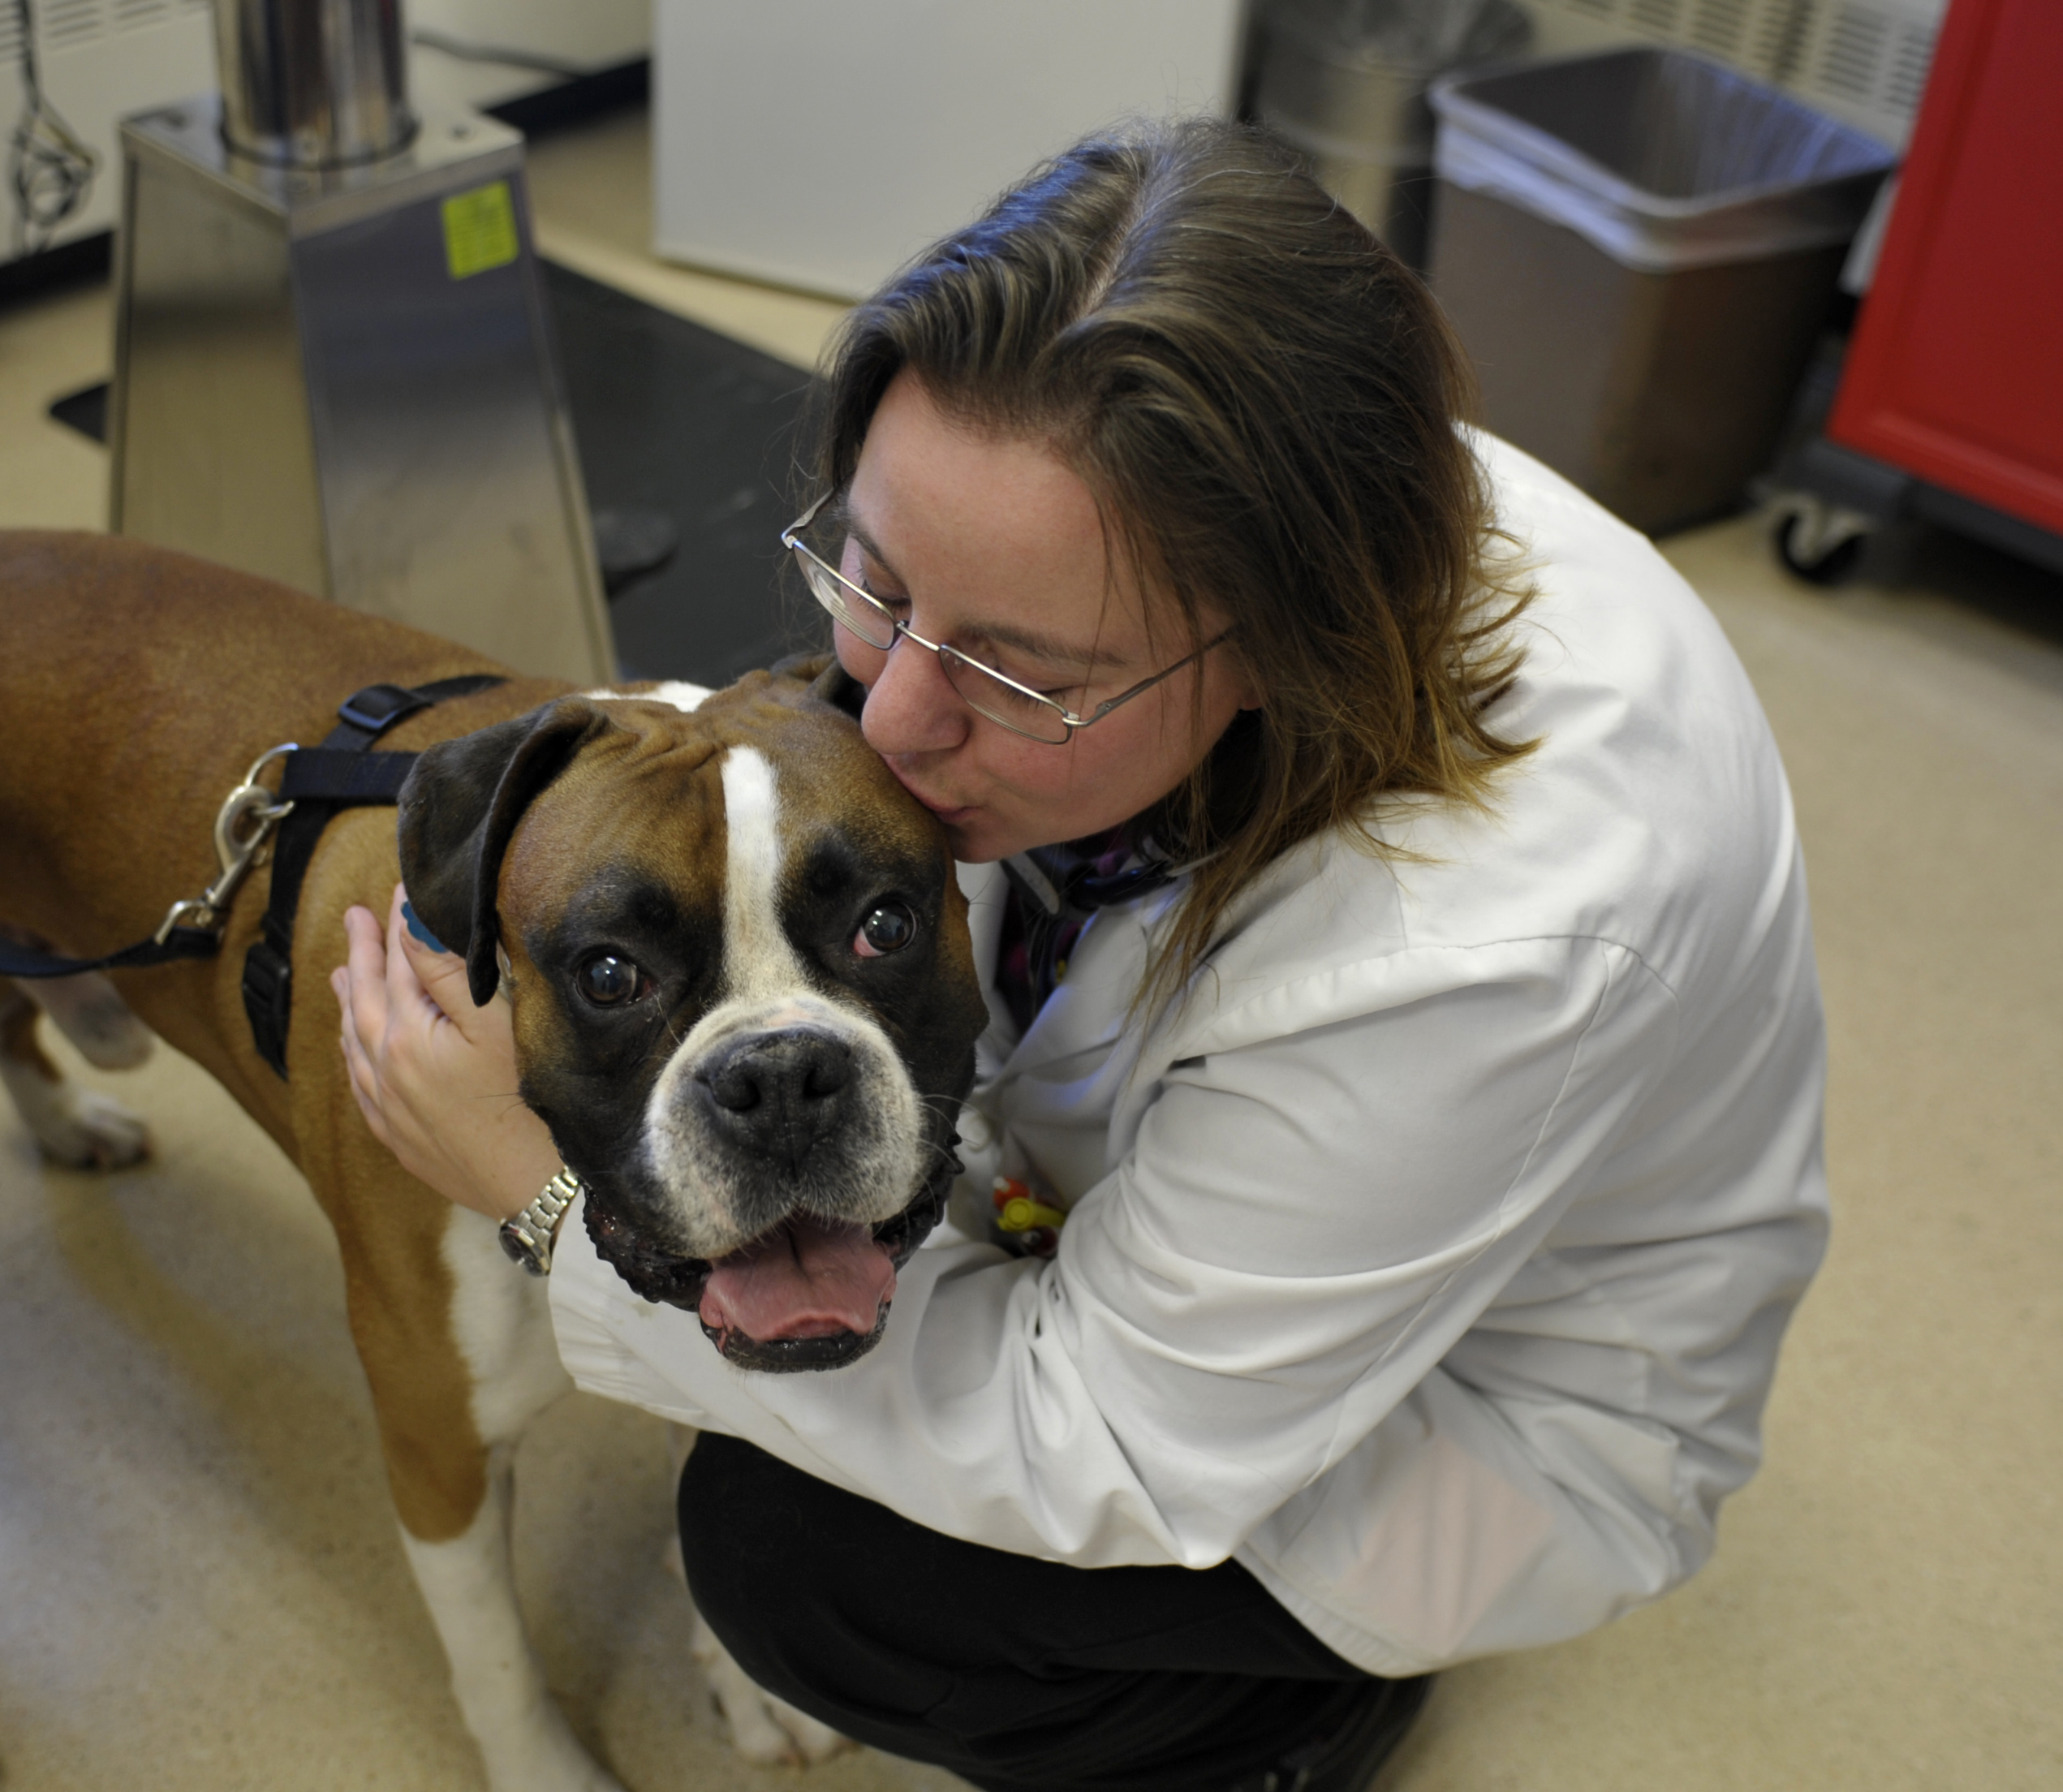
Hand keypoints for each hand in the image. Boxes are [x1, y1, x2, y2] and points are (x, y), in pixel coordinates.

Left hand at [332, 885, 562, 1221]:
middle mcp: (386, 1073)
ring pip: (356, 1043)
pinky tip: (356, 1048)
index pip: (399, 963)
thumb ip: (447, 970)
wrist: (543, 1192)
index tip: (398, 888)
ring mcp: (390, 1110)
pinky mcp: (403, 1140)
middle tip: (357, 917)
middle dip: (363, 953)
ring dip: (349, 1001)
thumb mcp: (497, 1023)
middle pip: (367, 999)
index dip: (398, 922)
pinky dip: (353, 1054)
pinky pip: (360, 1086)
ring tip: (343, 972)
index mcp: (407, 1038)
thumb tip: (410, 921)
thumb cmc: (532, 1105)